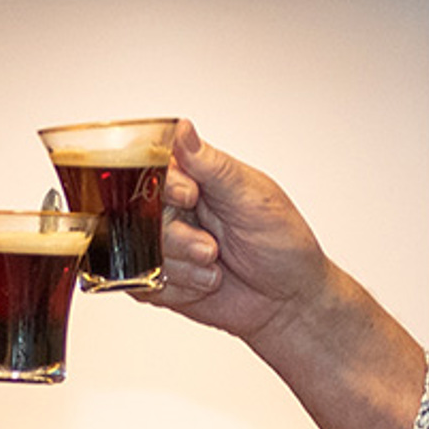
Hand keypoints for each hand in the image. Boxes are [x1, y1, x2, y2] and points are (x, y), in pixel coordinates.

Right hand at [156, 120, 331, 345]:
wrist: (288, 299)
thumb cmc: (281, 242)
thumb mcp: (253, 197)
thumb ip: (212, 166)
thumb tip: (183, 129)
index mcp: (195, 178)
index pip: (154, 166)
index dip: (166, 183)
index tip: (191, 195)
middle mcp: (174, 209)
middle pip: (140, 211)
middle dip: (177, 236)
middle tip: (211, 248)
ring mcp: (164, 244)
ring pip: (140, 249)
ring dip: (182, 266)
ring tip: (214, 270)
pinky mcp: (158, 279)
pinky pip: (143, 284)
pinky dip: (178, 288)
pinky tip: (204, 285)